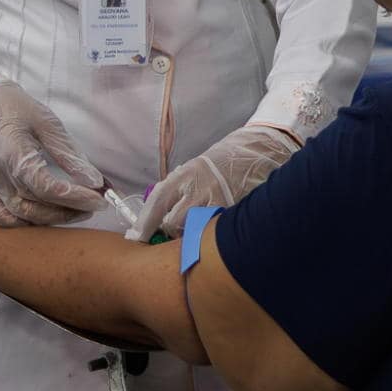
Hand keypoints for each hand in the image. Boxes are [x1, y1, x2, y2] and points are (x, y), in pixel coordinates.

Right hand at [0, 78, 105, 227]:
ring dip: (50, 219)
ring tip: (76, 210)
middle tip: (93, 206)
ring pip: (18, 215)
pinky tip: (44, 217)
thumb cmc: (16, 109)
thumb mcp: (48, 124)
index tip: (100, 199)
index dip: (75, 197)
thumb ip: (70, 155)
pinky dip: (22, 222)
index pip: (46, 187)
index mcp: (13, 154)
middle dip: (68, 211)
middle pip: (33, 207)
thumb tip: (95, 181)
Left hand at [137, 123, 298, 240]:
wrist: (256, 153)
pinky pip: (214, 230)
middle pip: (172, 222)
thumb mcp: (193, 170)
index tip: (135, 237)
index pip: (157, 202)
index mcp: (184, 175)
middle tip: (172, 233)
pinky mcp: (234, 211)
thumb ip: (176, 191)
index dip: (144, 223)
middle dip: (169, 231)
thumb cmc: (222, 163)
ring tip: (195, 231)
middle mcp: (199, 188)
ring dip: (190, 235)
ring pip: (193, 231)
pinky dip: (210, 235)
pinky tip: (213, 233)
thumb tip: (157, 216)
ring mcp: (218, 200)